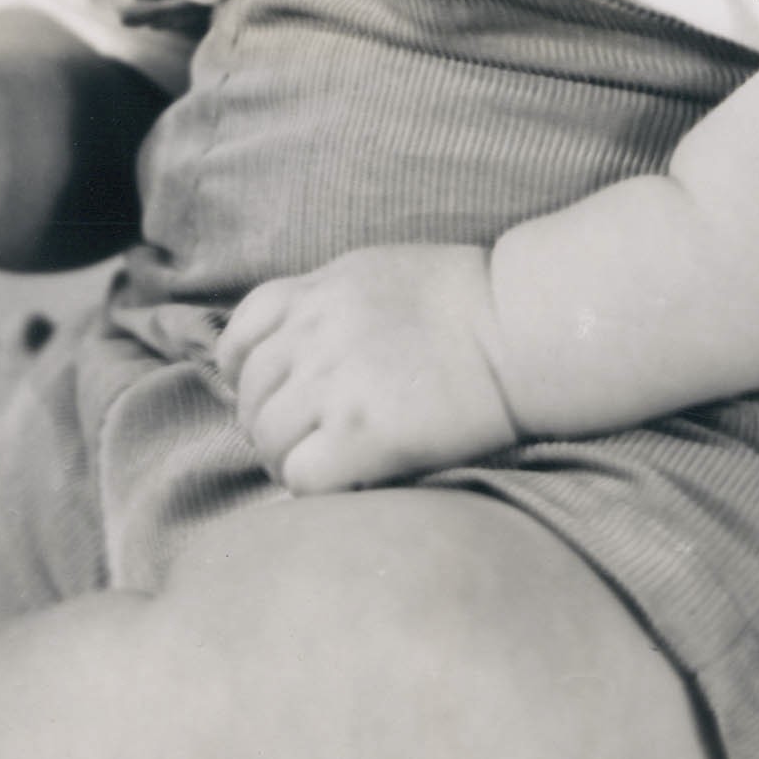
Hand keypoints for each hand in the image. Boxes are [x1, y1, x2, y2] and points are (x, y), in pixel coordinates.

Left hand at [216, 244, 521, 493]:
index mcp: (315, 294)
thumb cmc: (464, 299)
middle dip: (265, 423)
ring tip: (318, 467)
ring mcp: (335, 386)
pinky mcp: (363, 435)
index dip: (245, 373)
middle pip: (251, 395)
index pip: (240, 337)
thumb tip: (296, 338)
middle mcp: (313, 335)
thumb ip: (327, 302)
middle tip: (297, 443)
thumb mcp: (376, 273)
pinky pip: (301, 476)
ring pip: (268, 439)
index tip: (269, 394)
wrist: (519, 328)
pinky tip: (340, 482)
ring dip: (285, 460)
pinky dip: (310, 485)